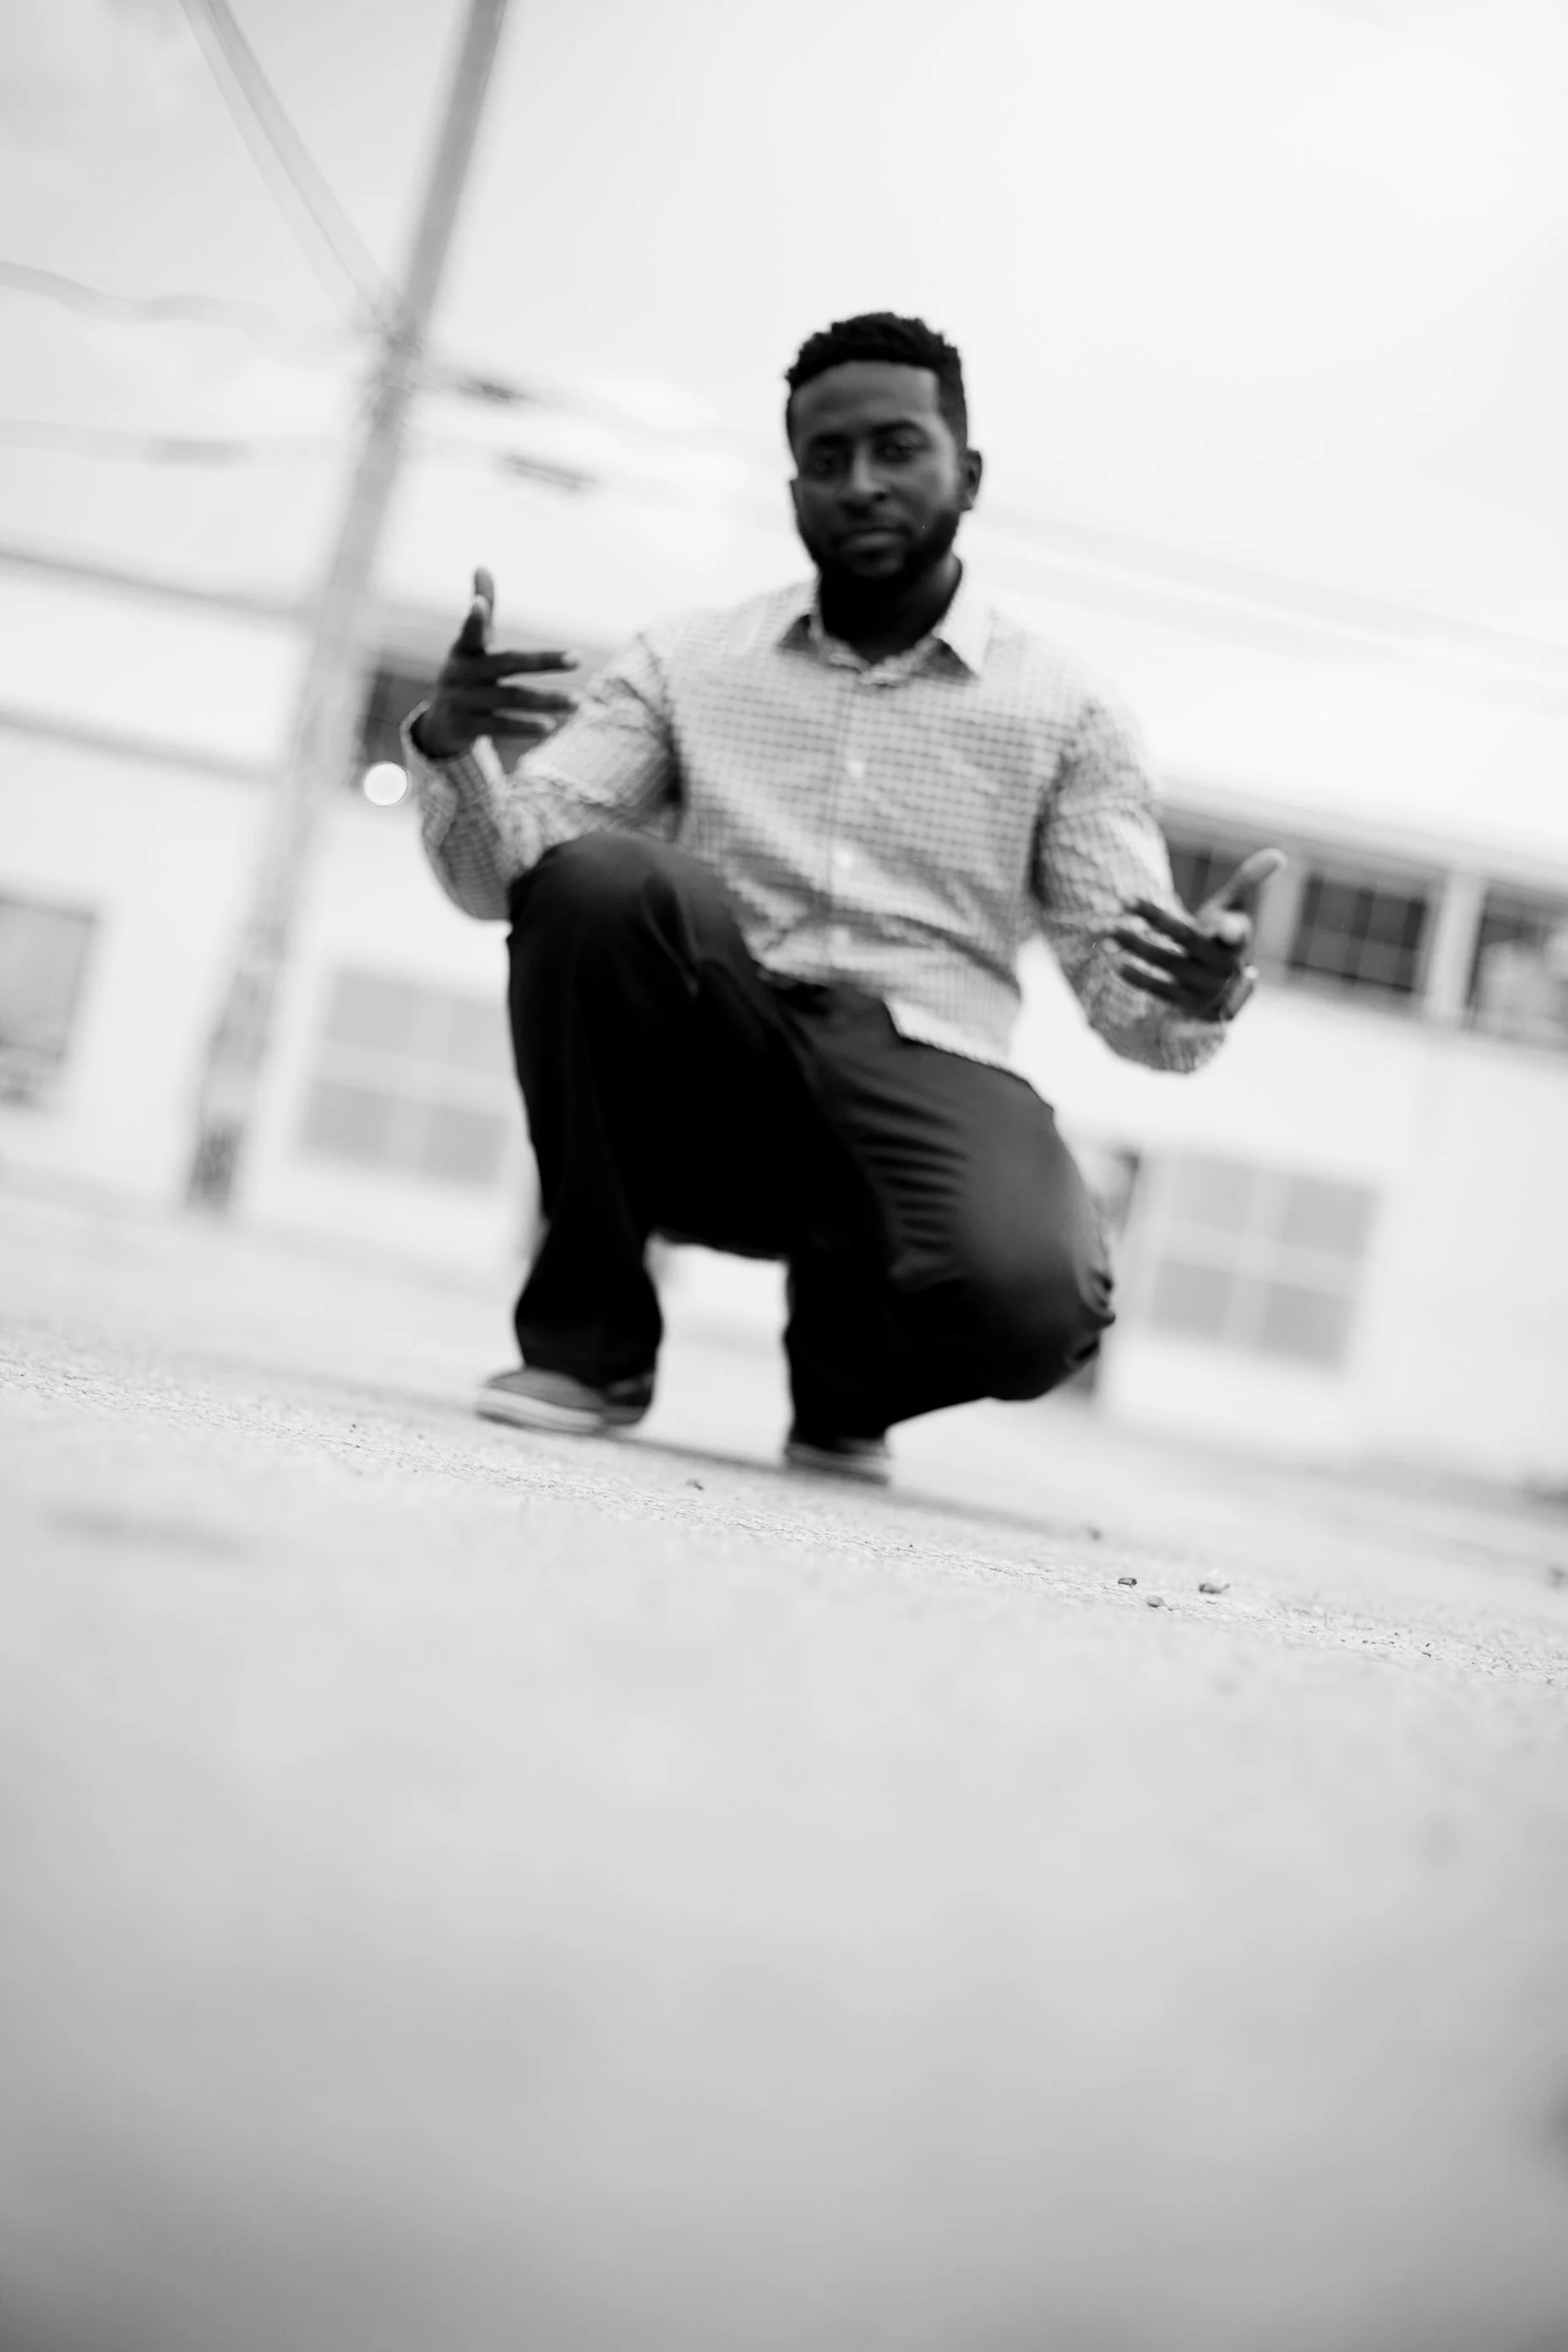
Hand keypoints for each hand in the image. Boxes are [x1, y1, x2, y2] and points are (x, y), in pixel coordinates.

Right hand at [411, 567, 579, 760]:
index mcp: (464, 650)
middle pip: (507, 665)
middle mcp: (462, 674)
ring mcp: (463, 702)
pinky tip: (549, 726)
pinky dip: (524, 727)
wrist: (439, 724)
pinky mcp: (467, 727)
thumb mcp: (471, 645)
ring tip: (578, 703)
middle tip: (577, 658)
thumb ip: (482, 611)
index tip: (478, 605)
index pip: (470, 632)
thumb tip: (482, 565)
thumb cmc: (465, 675)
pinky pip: (500, 726)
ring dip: (546, 701)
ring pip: (511, 699)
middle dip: (543, 661)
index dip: (474, 619)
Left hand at [1112, 847, 1286, 1020]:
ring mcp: (1201, 986)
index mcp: (1237, 940)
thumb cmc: (1225, 940)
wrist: (1223, 992)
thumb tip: (1278, 854)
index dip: (1233, 930)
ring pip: (1164, 962)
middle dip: (1154, 918)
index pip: (1236, 932)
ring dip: (1132, 944)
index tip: (1228, 927)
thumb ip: (1248, 883)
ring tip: (1106, 928)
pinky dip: (1136, 976)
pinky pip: (1158, 989)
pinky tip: (1114, 960)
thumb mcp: (1237, 911)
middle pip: (1184, 938)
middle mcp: (1220, 965)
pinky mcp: (1184, 1003)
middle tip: (1123, 900)